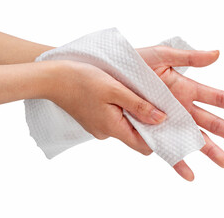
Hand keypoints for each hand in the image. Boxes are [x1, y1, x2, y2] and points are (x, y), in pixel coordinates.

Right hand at [46, 60, 166, 154]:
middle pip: (136, 137)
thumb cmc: (82, 80)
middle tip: (159, 106)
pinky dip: (124, 112)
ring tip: (142, 98)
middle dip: (150, 125)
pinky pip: (115, 121)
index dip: (159, 137)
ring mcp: (99, 127)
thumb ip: (139, 106)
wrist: (53, 79)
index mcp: (112, 128)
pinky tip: (124, 97)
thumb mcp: (115, 89)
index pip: (144, 145)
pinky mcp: (95, 120)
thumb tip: (161, 119)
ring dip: (136, 116)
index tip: (170, 123)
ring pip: (126, 127)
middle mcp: (106, 132)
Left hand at [136, 46, 223, 180]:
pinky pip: (168, 148)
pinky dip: (178, 161)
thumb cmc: (136, 61)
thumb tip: (217, 54)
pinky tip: (189, 174)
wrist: (111, 74)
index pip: (217, 97)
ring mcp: (170, 120)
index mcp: (186, 89)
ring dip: (211, 150)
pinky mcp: (154, 130)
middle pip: (212, 122)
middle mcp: (182, 107)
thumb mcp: (162, 55)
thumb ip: (188, 57)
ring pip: (195, 138)